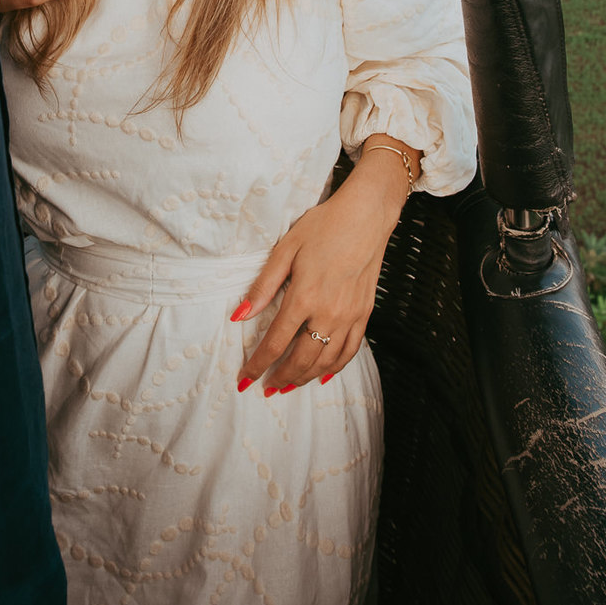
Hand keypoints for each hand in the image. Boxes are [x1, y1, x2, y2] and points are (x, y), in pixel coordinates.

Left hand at [232, 143, 417, 394]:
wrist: (366, 216)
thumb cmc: (323, 227)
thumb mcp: (285, 250)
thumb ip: (263, 286)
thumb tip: (239, 316)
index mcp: (304, 297)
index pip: (275, 343)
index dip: (258, 365)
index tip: (245, 379)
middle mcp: (328, 313)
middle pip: (301, 359)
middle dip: (280, 378)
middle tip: (266, 388)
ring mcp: (350, 316)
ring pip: (326, 360)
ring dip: (305, 377)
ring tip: (289, 385)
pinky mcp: (365, 313)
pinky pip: (350, 350)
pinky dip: (335, 367)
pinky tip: (323, 374)